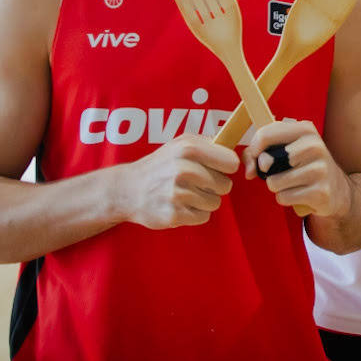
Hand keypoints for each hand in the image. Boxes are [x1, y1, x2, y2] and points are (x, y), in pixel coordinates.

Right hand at [119, 136, 238, 229]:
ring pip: (215, 203)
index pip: (231, 162)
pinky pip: (203, 217)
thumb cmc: (160, 165)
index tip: (217, 168)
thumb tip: (232, 148)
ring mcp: (178, 193)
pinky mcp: (173, 214)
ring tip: (185, 194)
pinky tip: (180, 205)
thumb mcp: (180, 144)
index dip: (226, 167)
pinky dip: (195, 213)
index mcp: (189, 148)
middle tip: (196, 183)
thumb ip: (208, 144)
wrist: (127, 189)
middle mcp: (184, 169)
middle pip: (225, 185)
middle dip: (214, 186)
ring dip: (204, 201)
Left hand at [243, 119, 351, 217]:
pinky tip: (299, 194)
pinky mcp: (321, 192)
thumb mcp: (284, 150)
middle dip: (266, 172)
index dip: (254, 150)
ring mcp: (320, 169)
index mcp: (305, 129)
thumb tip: (249, 171)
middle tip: (279, 172)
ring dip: (277, 187)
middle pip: (267, 162)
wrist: (337, 189)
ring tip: (291, 183)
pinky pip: (284, 197)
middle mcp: (315, 146)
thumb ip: (256, 153)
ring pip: (274, 182)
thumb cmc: (302, 166)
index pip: (264, 135)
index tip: (258, 158)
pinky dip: (286, 198)